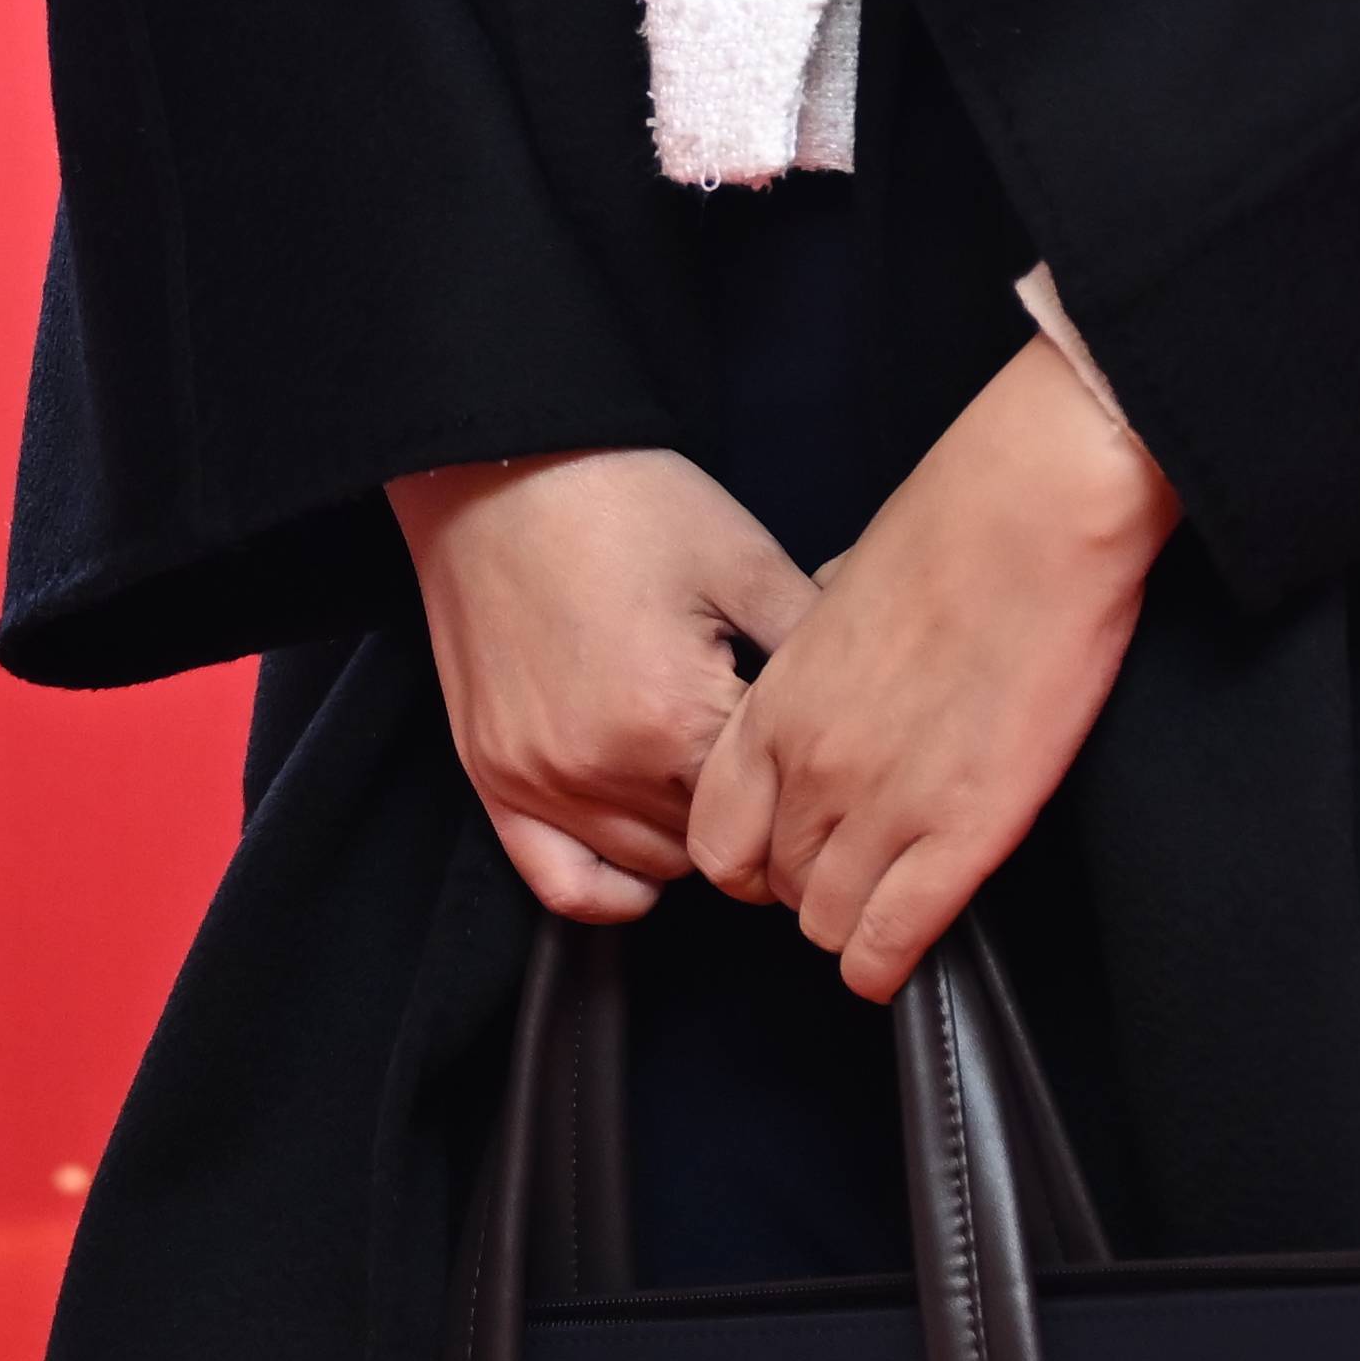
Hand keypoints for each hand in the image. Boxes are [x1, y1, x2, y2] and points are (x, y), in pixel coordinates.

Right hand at [390, 446, 818, 921]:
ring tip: (704, 781)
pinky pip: (558, 881)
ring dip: (686, 839)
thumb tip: (867, 702)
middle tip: (765, 770)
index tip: (816, 764)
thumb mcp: (742, 558)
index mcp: (674, 716)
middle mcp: (601, 768)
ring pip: (648, 866)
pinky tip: (644, 863)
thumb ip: (808, 642)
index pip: (767, 807)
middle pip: (711, 847)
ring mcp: (538, 781)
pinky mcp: (492, 777)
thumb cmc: (622, 502)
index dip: (801, 786)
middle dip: (748, 814)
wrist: (498, 471)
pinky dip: (608, 889)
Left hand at [690, 339, 1177, 998]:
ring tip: (891, 899)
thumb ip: (812, 650)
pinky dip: (889, 963)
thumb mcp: (840, 585)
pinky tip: (903, 954)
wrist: (1034, 513)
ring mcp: (883, 805)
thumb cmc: (952, 530)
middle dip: (809, 889)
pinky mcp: (963, 834)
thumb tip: (817, 665)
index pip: (716, 835)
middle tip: (855, 869)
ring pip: (829, 926)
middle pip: (776, 887)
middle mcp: (811, 765)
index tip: (787, 852)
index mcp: (775, 703)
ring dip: (854, 924)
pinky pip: (892, 942)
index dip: (751, 858)